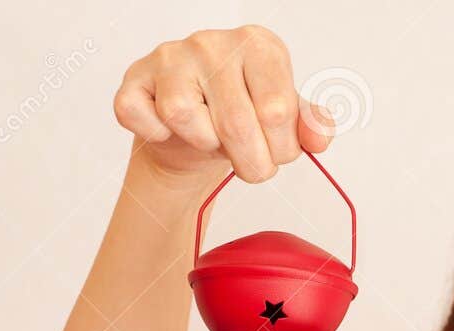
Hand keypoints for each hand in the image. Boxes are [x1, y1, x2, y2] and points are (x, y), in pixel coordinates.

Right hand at [113, 26, 334, 184]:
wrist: (192, 134)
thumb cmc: (242, 120)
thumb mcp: (285, 121)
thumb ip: (310, 126)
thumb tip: (318, 138)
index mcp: (258, 45)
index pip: (278, 110)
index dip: (280, 148)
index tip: (276, 150)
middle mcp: (213, 42)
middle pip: (236, 123)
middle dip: (251, 163)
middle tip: (251, 164)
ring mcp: (170, 56)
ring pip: (186, 117)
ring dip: (204, 144)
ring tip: (210, 137)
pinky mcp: (135, 78)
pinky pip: (141, 116)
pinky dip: (157, 134)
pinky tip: (170, 130)